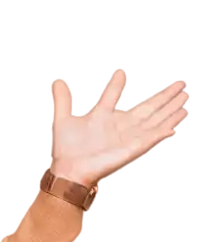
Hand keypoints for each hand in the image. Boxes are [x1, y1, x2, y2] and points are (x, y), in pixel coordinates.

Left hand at [51, 70, 188, 186]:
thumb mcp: (64, 119)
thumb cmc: (67, 148)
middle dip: (164, 97)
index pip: (112, 97)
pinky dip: (162, 132)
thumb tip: (58, 82)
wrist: (70, 168)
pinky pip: (151, 138)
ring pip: (154, 120)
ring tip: (183, 100)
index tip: (121, 73)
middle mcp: (119, 126)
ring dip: (169, 111)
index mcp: (103, 118)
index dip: (116, 86)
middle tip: (180, 85)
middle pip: (147, 108)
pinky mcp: (133, 148)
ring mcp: (128, 137)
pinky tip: (174, 125)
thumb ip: (63, 101)